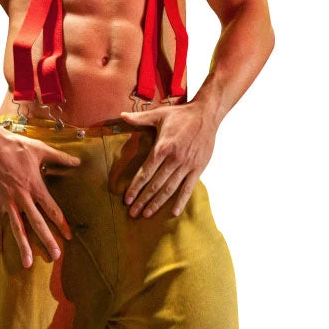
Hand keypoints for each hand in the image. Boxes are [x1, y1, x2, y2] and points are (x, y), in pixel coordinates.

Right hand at [0, 125, 80, 267]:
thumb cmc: (15, 146)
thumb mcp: (40, 149)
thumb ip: (60, 158)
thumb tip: (78, 162)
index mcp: (35, 186)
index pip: (52, 210)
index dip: (61, 224)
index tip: (68, 237)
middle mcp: (22, 197)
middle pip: (37, 224)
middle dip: (47, 241)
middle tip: (55, 256)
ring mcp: (7, 201)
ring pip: (17, 228)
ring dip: (23, 246)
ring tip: (28, 263)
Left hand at [119, 100, 215, 217]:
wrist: (206, 114)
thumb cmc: (181, 114)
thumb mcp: (159, 114)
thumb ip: (139, 118)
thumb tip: (121, 115)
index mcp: (162, 147)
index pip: (145, 173)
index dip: (135, 188)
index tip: (127, 199)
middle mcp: (174, 159)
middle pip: (155, 185)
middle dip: (142, 200)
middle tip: (132, 213)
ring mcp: (187, 165)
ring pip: (169, 189)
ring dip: (157, 203)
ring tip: (147, 214)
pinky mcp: (198, 168)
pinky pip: (188, 188)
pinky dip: (181, 201)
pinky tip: (174, 212)